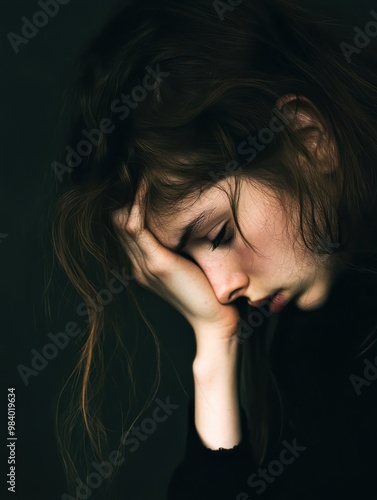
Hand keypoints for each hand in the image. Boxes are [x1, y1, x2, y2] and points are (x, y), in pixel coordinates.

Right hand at [111, 179, 240, 346]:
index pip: (124, 229)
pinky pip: (136, 227)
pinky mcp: (157, 264)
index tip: (144, 185)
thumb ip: (180, 247)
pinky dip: (138, 205)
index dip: (129, 206)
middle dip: (128, 198)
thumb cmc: (208, 291)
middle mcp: (138, 265)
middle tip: (142, 174)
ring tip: (144, 177)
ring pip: (122, 222)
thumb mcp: (189, 264)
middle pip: (118, 223)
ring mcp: (144, 265)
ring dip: (131, 198)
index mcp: (144, 266)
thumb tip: (185, 224)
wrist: (214, 320)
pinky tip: (146, 188)